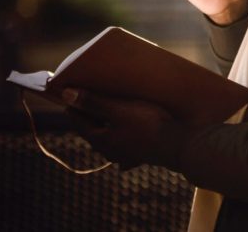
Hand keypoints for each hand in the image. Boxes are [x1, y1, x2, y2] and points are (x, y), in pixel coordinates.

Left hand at [62, 87, 190, 169]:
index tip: (68, 92)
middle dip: (90, 114)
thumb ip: (93, 103)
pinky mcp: (141, 155)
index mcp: (101, 139)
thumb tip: (66, 94)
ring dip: (106, 126)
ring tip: (107, 112)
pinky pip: (126, 146)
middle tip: (87, 96)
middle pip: (93, 129)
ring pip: (109, 139)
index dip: (73, 105)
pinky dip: (124, 137)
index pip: (78, 120)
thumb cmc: (149, 124)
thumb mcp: (120, 110)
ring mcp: (125, 155)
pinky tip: (127, 136)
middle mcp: (109, 151)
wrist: (180, 145)